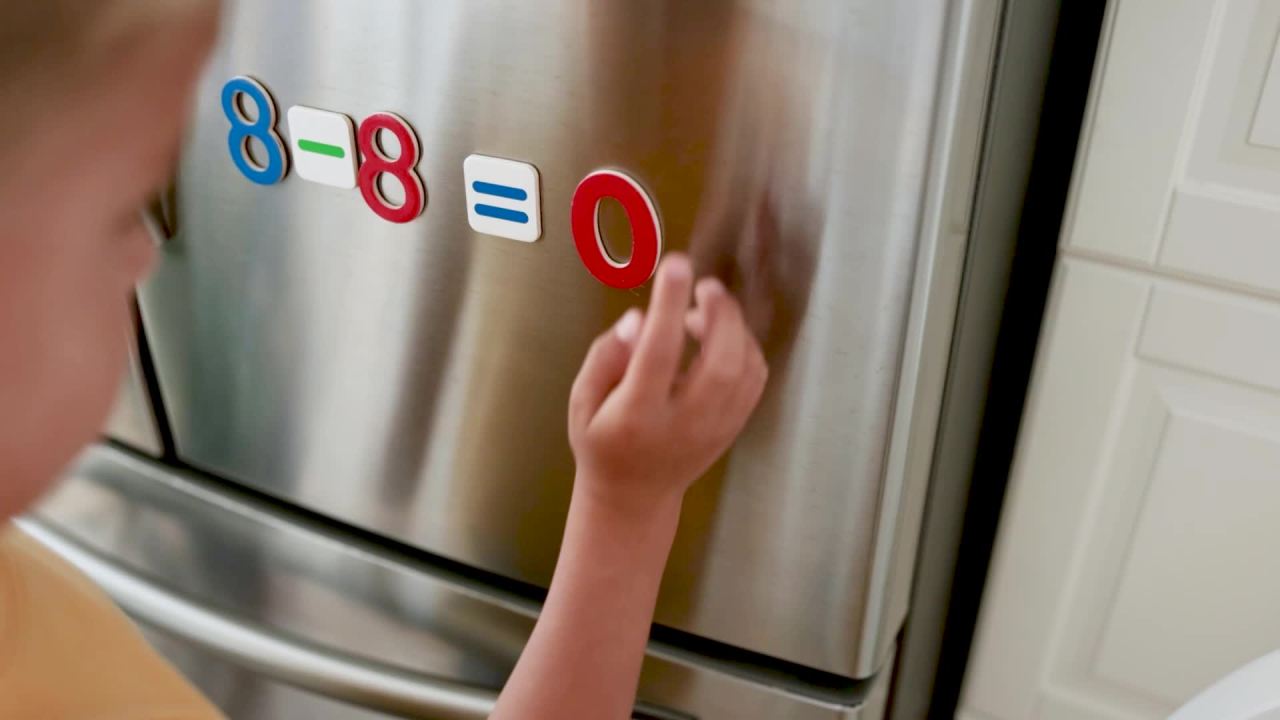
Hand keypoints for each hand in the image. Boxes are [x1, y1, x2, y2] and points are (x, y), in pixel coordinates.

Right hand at [568, 254, 767, 518]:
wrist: (634, 498)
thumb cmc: (602, 442)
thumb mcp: (582, 401)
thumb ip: (606, 357)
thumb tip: (638, 319)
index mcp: (637, 416)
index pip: (658, 354)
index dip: (669, 305)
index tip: (676, 265)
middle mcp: (683, 424)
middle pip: (721, 363)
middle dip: (721, 314)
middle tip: (705, 285)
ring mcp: (716, 428)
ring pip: (746, 369)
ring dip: (734, 327)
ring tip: (704, 310)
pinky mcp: (734, 427)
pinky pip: (755, 378)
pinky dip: (746, 345)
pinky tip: (720, 335)